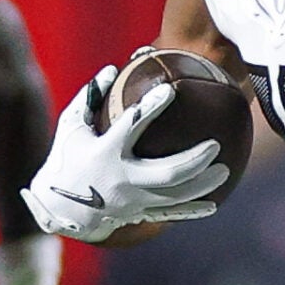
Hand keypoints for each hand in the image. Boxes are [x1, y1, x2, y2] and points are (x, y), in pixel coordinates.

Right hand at [21, 70, 226, 242]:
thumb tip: (111, 70)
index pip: (131, 126)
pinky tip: (214, 204)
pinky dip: (192, 210)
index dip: (150, 107)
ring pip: (175, 196)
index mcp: (106, 153)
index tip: (169, 89)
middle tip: (215, 145)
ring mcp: (133, 201)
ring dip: (203, 185)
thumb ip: (89, 98)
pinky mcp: (138, 214)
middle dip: (194, 159)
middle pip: (167, 172)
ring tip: (225, 171)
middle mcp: (122, 180)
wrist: (59, 210)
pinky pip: (170, 214)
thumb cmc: (66, 159)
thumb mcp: (70, 126)